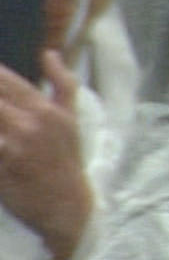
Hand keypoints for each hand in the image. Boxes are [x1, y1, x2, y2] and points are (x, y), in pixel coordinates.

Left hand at [0, 50, 92, 259]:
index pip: (4, 79)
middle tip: (0, 117)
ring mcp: (11, 146)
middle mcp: (28, 124)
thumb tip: (49, 53)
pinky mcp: (0, 166)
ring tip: (0, 130)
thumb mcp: (70, 120)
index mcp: (46, 110)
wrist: (66, 206)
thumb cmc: (66, 160)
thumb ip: (62, 83)